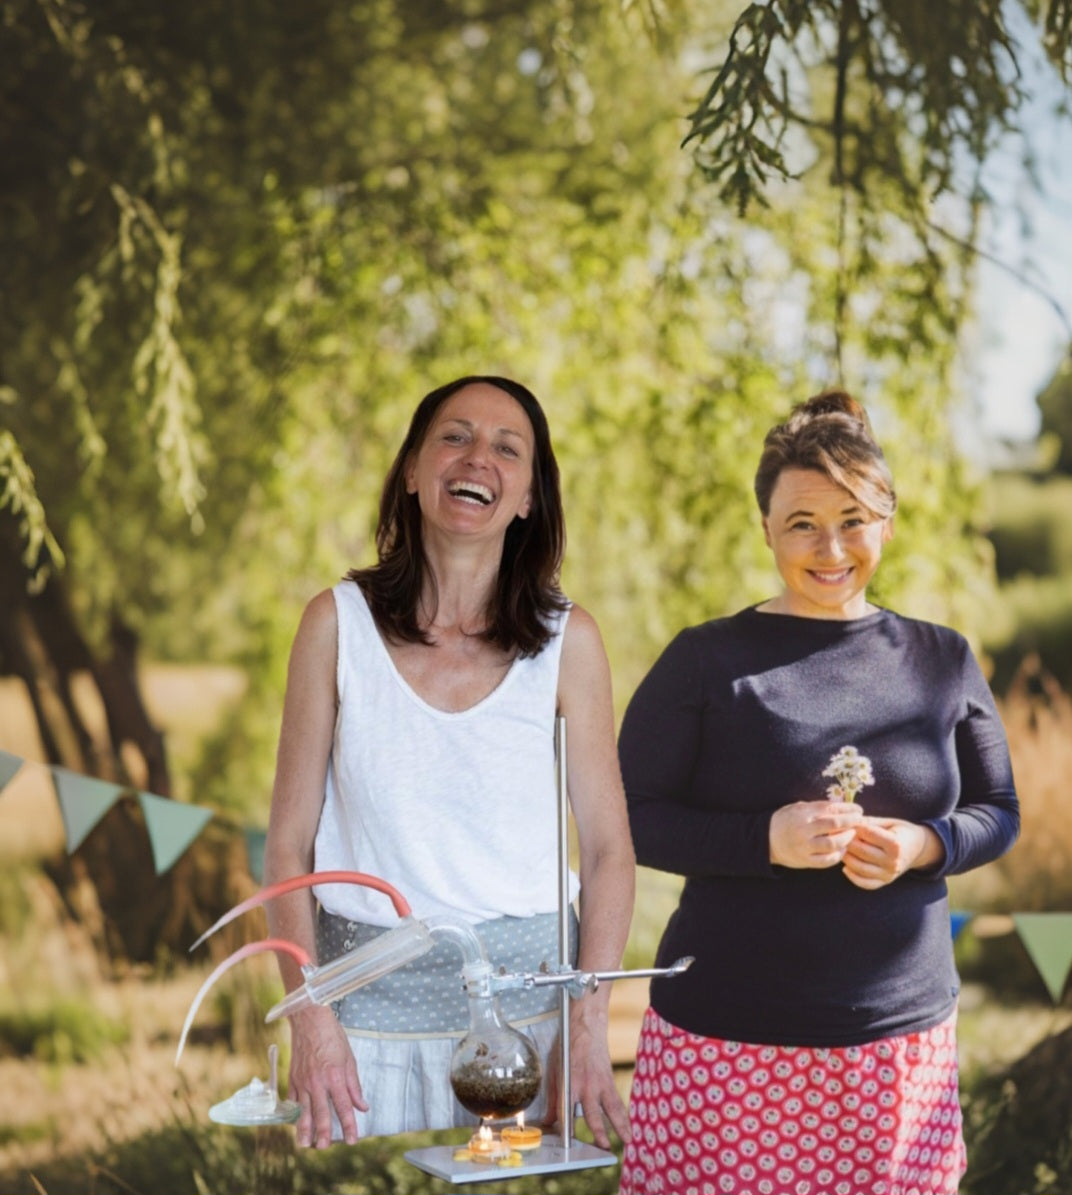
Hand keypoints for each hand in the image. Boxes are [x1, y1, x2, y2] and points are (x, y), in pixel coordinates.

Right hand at [287, 1003, 367, 1147]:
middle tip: (325, 1147)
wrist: (309, 1020)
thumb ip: (354, 1085)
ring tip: (305, 1145)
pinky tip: (297, 1124)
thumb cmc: (332, 1036)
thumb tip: (362, 1106)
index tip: (352, 1140)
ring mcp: (303, 1081)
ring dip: (305, 1129)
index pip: (344, 1107)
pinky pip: (294, 1101)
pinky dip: (295, 1114)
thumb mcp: (349, 1058)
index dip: (349, 1125)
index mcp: (335, 1076)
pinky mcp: (293, 1078)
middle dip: (324, 1133)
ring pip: (304, 1111)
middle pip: (322, 1113)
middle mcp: (318, 1082)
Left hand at [543, 1004, 630, 1148]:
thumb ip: (552, 1097)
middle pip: (593, 1114)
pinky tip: (628, 1129)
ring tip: (626, 1142)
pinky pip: (617, 1102)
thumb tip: (548, 1121)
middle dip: (597, 1132)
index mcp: (569, 1082)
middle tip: (602, 1147)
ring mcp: (600, 1083)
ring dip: (619, 1127)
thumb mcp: (554, 1069)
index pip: (566, 1111)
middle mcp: (586, 1085)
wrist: (586, 1024)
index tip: (565, 1146)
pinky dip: (623, 1117)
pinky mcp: (609, 1080)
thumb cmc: (567, 1046)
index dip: (565, 1129)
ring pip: (612, 1109)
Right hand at [769, 800, 862, 868]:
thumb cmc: (785, 820)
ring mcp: (805, 846)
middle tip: (860, 821)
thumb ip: (817, 807)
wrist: (766, 839)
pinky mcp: (805, 860)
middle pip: (835, 824)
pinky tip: (842, 849)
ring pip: (833, 843)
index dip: (848, 808)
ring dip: (847, 838)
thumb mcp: (798, 807)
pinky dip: (838, 855)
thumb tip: (842, 806)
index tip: (858, 810)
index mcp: (803, 813)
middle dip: (851, 822)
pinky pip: (827, 860)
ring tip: (852, 835)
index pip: (831, 808)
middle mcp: (804, 829)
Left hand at [841, 817, 943, 889]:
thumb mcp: (888, 822)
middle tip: (837, 835)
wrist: (918, 848)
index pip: (867, 834)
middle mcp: (893, 861)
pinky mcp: (885, 882)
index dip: (854, 826)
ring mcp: (889, 874)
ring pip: (860, 867)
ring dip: (846, 857)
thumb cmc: (900, 831)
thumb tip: (848, 821)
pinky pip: (865, 883)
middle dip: (846, 841)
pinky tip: (845, 867)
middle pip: (861, 851)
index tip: (845, 822)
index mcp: (895, 844)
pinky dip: (853, 877)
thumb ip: (869, 822)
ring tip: (840, 848)